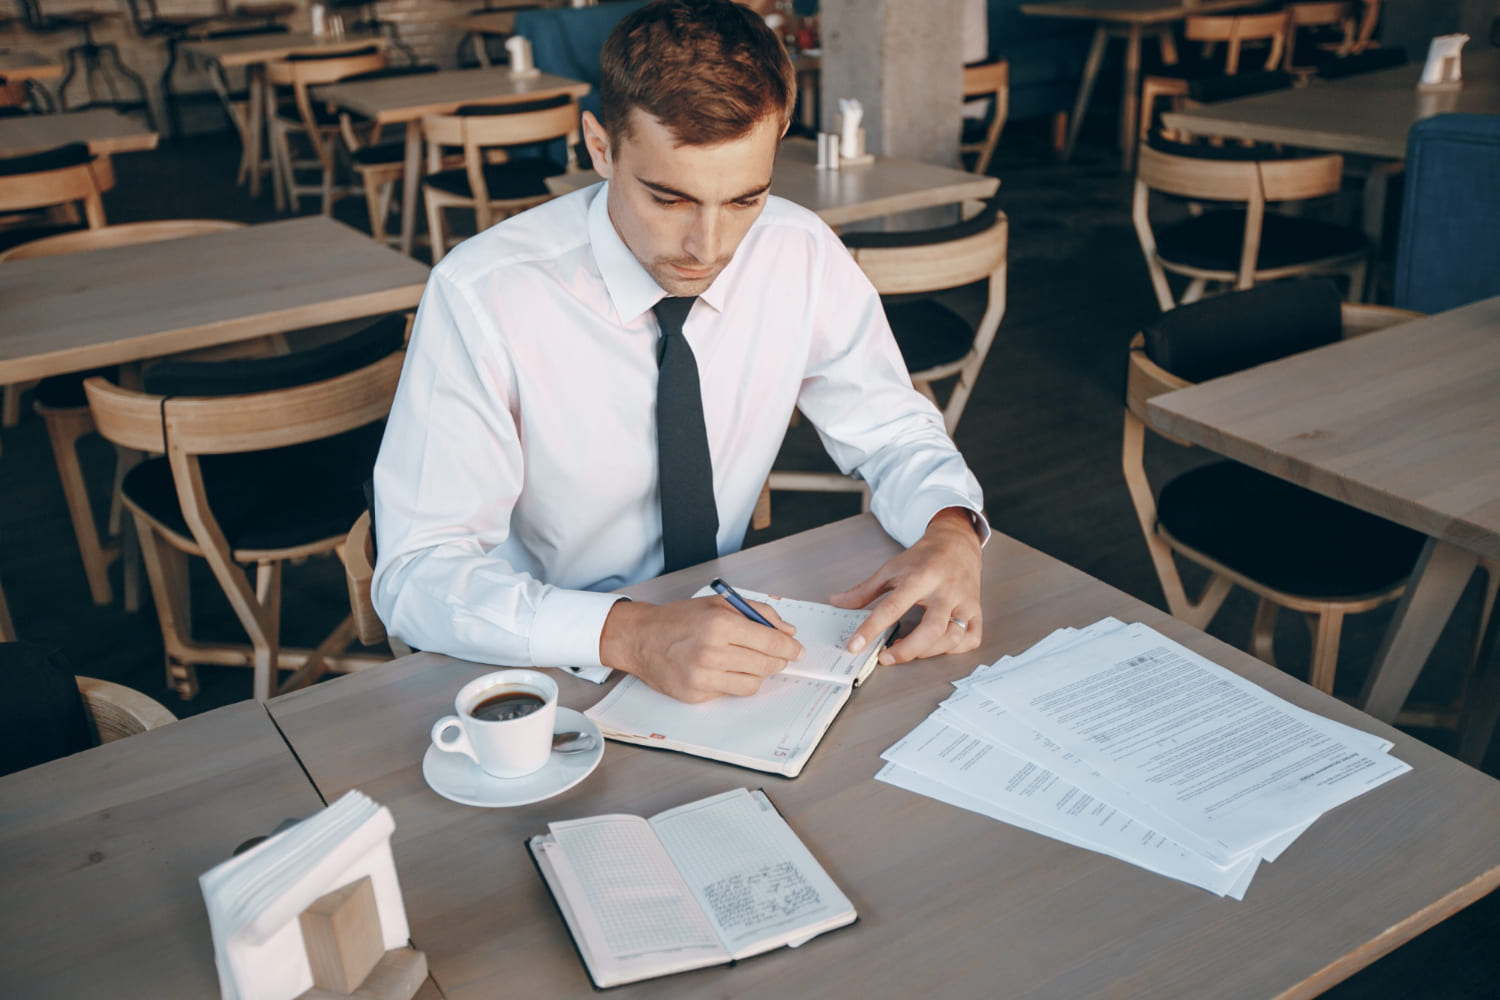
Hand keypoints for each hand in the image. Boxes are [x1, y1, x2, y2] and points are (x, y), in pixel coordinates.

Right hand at [599, 596, 802, 702]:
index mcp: (721, 624)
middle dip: (778, 661)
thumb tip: (788, 632)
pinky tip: (723, 669)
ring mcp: (702, 677)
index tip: (796, 651)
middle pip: (766, 665)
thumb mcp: (719, 603)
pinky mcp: (695, 695)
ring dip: (757, 674)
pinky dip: (733, 682)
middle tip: (778, 657)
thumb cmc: (679, 618)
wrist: (640, 637)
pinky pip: (730, 693)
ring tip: (747, 661)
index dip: (790, 648)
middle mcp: (712, 652)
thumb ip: (758, 613)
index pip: (771, 643)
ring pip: (752, 684)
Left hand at [830, 507, 982, 664]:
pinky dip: (954, 649)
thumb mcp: (891, 569)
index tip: (854, 645)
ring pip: (952, 637)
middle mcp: (945, 591)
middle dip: (907, 651)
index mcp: (920, 577)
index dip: (871, 628)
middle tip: (886, 658)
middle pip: (931, 629)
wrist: (957, 542)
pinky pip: (971, 638)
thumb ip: (864, 590)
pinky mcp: (976, 610)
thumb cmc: (923, 558)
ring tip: (907, 651)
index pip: (892, 607)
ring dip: (927, 652)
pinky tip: (937, 647)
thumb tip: (837, 602)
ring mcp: (964, 602)